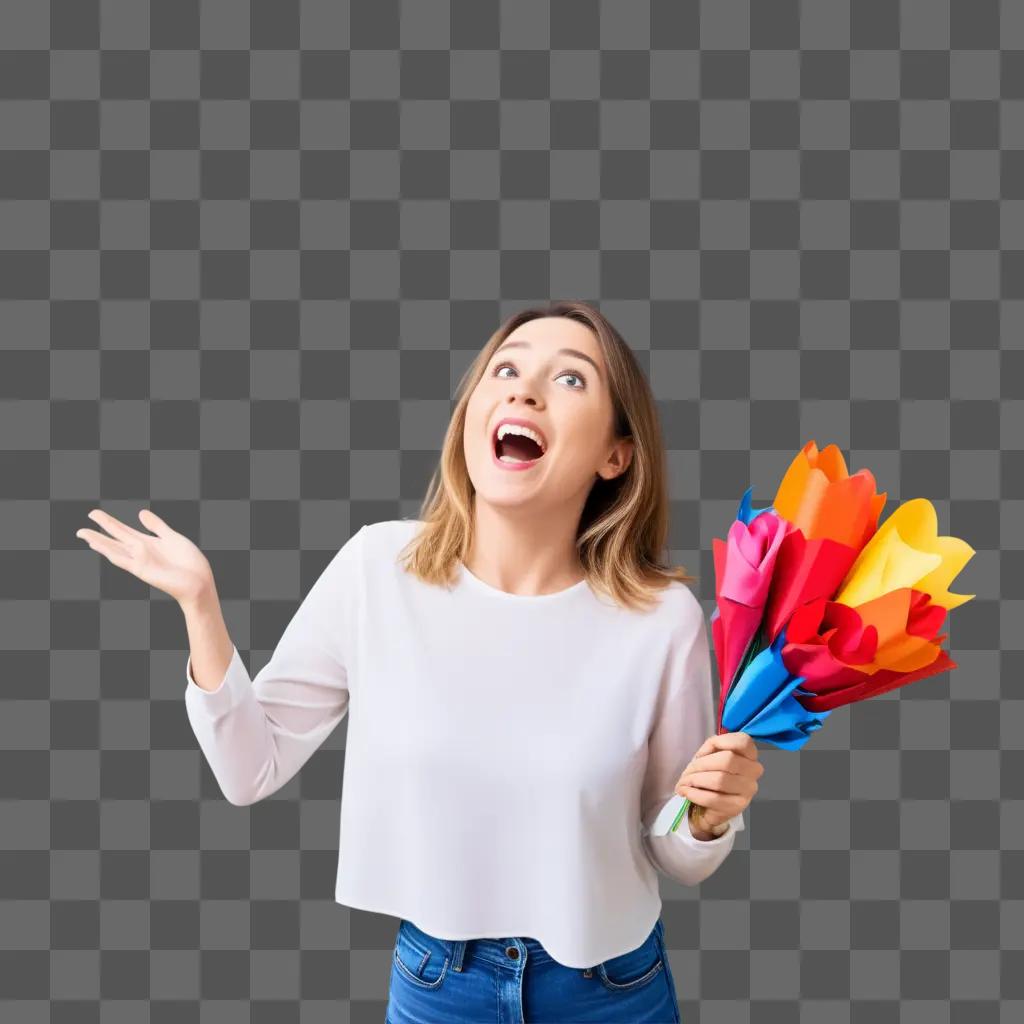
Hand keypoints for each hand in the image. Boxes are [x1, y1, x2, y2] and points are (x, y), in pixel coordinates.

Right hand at [75, 508, 214, 606]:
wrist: (199, 583)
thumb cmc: (189, 563)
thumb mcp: (172, 538)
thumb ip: (157, 526)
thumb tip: (140, 512)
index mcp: (148, 543)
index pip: (124, 531)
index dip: (110, 523)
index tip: (95, 515)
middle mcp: (141, 552)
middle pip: (116, 538)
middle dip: (101, 529)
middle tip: (83, 522)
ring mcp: (140, 562)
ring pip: (114, 549)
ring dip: (99, 541)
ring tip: (84, 534)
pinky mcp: (142, 571)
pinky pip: (122, 561)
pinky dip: (110, 553)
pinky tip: (99, 546)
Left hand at [674, 731, 761, 828]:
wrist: (711, 804)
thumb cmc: (711, 773)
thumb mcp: (712, 754)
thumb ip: (711, 747)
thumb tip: (701, 757)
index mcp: (750, 754)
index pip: (743, 742)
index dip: (719, 742)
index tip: (701, 753)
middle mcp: (753, 771)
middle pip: (727, 760)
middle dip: (700, 765)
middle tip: (686, 772)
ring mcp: (748, 790)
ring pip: (719, 779)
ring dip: (695, 780)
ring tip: (684, 783)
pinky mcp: (737, 807)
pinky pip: (713, 798)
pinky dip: (694, 794)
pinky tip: (686, 792)